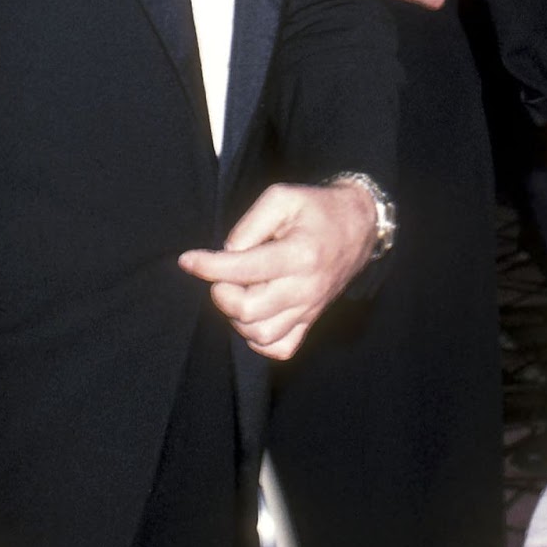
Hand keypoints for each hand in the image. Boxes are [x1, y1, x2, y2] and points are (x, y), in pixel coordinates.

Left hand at [178, 179, 378, 359]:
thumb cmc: (316, 209)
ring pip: (260, 335)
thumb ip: (249, 225)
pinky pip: (280, 348)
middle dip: (222, 293)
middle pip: (248, 310)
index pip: (244, 269)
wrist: (359, 226)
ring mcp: (309, 309)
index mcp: (299, 254)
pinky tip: (253, 314)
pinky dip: (257, 338)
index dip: (208, 266)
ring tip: (238, 290)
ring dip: (236, 316)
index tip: (187, 260)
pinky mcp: (310, 321)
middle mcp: (305, 288)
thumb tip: (226, 254)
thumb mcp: (281, 197)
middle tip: (222, 274)